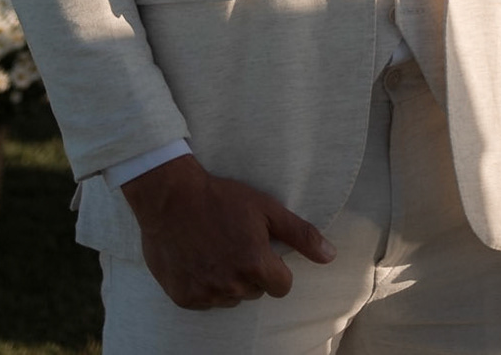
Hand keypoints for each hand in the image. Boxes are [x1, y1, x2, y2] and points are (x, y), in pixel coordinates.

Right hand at [121, 154, 335, 309]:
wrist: (170, 199)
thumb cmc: (221, 199)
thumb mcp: (267, 209)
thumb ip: (301, 235)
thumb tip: (330, 256)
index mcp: (255, 264)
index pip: (281, 287)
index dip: (276, 269)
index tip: (262, 251)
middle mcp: (232, 284)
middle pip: (255, 292)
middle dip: (251, 273)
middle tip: (235, 245)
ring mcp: (205, 293)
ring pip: (231, 299)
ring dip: (228, 281)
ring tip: (216, 251)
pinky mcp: (184, 297)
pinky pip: (205, 301)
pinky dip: (204, 286)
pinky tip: (198, 260)